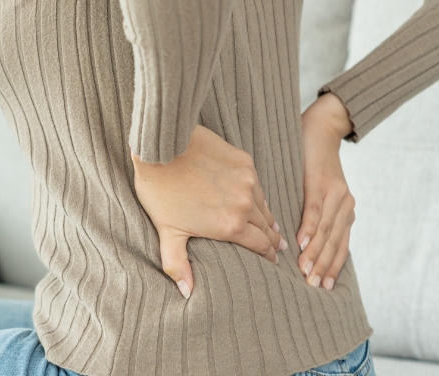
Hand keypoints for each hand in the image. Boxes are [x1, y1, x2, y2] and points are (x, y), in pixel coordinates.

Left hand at [133, 125, 285, 299]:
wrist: (161, 146)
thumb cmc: (160, 190)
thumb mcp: (167, 232)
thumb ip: (177, 265)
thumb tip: (187, 292)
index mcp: (231, 226)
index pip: (260, 245)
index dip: (268, 256)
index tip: (274, 262)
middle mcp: (245, 204)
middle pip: (267, 227)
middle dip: (272, 239)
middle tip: (278, 248)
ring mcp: (247, 180)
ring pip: (264, 205)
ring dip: (266, 217)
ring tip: (271, 226)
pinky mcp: (244, 161)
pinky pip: (257, 184)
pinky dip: (256, 195)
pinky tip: (255, 199)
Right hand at [297, 93, 355, 290]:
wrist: (322, 127)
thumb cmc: (315, 163)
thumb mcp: (320, 193)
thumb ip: (317, 216)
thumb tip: (302, 243)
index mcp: (345, 211)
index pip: (339, 246)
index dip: (331, 267)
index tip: (322, 287)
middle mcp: (345, 204)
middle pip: (334, 243)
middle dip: (323, 267)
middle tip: (312, 287)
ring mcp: (335, 193)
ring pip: (326, 230)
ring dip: (315, 253)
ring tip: (305, 271)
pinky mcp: (321, 182)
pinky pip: (315, 210)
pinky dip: (309, 227)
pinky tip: (300, 242)